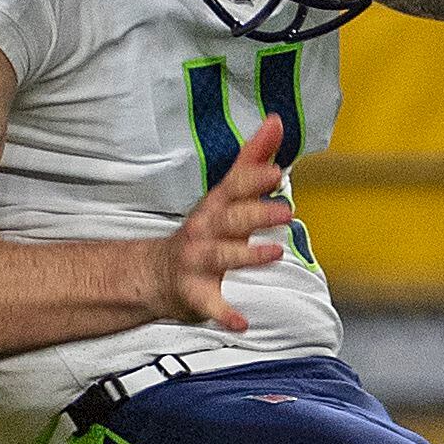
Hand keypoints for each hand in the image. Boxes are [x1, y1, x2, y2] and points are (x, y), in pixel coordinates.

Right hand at [153, 114, 296, 328]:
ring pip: (222, 257)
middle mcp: (205, 231)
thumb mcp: (226, 195)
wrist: (155, 274)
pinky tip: (241, 323)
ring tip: (275, 254)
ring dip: (247, 255)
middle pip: (232, 220)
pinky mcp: (195, 294)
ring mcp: (198, 263)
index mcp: (216, 207)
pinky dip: (224, 314)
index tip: (277, 172)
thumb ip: (253, 160)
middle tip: (288, 211)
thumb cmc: (204, 230)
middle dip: (258, 214)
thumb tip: (277, 121)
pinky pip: (210, 305)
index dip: (254, 180)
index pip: (235, 188)